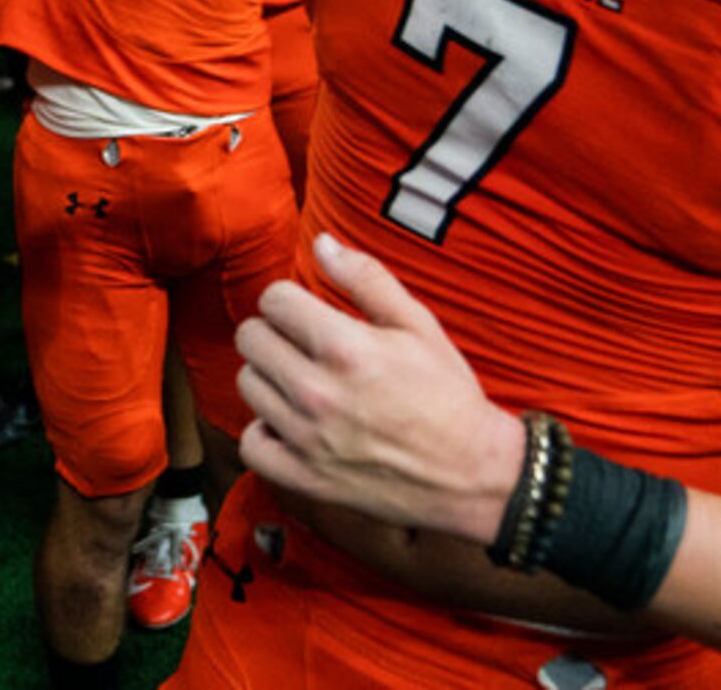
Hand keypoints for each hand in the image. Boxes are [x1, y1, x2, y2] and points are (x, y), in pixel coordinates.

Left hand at [235, 232, 526, 545]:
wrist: (472, 473)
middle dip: (275, 332)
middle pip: (251, 338)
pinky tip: (290, 423)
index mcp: (345, 348)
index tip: (308, 312)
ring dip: (270, 377)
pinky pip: (252, 444)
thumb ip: (366, 278)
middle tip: (304, 345)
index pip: (273, 300)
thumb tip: (321, 242)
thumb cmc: (447, 394)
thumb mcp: (417, 324)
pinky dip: (265, 433)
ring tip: (303, 381)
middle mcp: (318, 393)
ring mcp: (307, 439)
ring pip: (248, 384)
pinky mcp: (305, 478)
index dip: (291, 299)